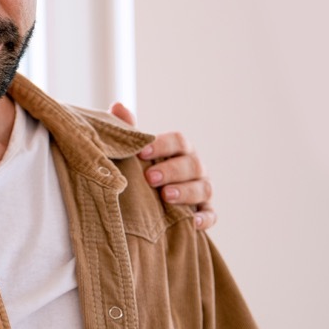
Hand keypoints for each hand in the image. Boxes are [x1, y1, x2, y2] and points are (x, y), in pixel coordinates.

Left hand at [109, 102, 216, 230]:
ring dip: (186, 192)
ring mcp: (202, 189)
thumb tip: (118, 106)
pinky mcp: (204, 212)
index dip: (162, 145)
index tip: (141, 153)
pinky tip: (192, 222)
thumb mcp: (134, 152)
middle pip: (192, 164)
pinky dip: (204, 218)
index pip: (178, 141)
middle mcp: (194, 167)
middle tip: (150, 178)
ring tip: (166, 196)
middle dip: (172, 170)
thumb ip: (129, 131)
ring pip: (204, 188)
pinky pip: (211, 215)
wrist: (147, 199)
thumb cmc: (140, 168)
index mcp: (179, 149)